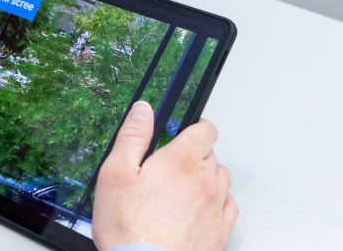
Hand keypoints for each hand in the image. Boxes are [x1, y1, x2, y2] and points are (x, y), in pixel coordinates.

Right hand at [92, 102, 237, 250]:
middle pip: (210, 154)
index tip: (179, 133)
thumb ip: (133, 136)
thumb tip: (144, 110)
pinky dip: (215, 202)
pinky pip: (227, 206)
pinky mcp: (220, 231)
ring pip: (220, 179)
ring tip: (178, 191)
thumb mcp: (115, 173)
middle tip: (166, 168)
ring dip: (204, 178)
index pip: (205, 129)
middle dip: (191, 155)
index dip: (193, 127)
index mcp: (181, 161)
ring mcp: (216, 207)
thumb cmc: (128, 228)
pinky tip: (194, 210)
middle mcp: (206, 181)